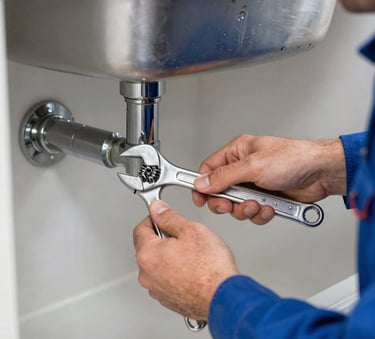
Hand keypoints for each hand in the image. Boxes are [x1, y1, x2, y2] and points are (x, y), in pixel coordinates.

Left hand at [133, 200, 238, 320]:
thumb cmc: (210, 268)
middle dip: (164, 238)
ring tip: (193, 256)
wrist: (223, 298)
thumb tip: (157, 210)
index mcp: (148, 254)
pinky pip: (167, 279)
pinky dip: (176, 273)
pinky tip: (194, 270)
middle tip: (185, 238)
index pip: (141, 228)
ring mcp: (156, 289)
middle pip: (149, 247)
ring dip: (171, 257)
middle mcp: (147, 275)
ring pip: (159, 264)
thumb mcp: (191, 230)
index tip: (164, 216)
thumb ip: (169, 217)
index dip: (154, 218)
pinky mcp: (168, 299)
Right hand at [193, 135, 345, 224]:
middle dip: (226, 202)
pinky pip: (253, 212)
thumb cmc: (293, 158)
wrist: (321, 173)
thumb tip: (202, 183)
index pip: (209, 169)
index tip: (200, 199)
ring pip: (236, 205)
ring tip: (257, 204)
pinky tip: (269, 208)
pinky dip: (260, 214)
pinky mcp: (266, 198)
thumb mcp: (253, 166)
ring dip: (245, 209)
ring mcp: (254, 184)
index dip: (202, 185)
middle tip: (230, 205)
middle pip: (220, 191)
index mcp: (237, 152)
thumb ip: (224, 177)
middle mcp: (243, 168)